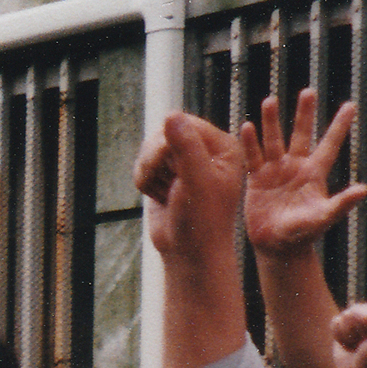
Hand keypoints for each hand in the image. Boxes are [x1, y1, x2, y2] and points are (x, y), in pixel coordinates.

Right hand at [135, 109, 244, 262]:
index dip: (169, 145)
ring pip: (149, 150)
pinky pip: (143, 165)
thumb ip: (186, 146)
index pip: (184, 124)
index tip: (175, 170)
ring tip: (166, 193)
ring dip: (149, 173)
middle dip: (156, 161)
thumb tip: (171, 115)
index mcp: (223, 147)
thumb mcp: (197, 181)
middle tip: (168, 184)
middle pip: (163, 135)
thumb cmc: (202, 220)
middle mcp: (205, 151)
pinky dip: (144, 182)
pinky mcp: (168, 175)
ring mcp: (185, 163)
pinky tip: (160, 197)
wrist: (189, 252)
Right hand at [242, 89, 366, 258]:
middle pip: (301, 134)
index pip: (329, 144)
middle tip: (308, 91)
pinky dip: (249, 143)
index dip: (339, 125)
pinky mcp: (256, 180)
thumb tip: (363, 189)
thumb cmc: (303, 234)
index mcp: (315, 174)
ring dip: (271, 121)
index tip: (350, 104)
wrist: (275, 245)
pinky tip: (246, 126)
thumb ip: (342, 203)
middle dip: (304, 114)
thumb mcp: (324, 218)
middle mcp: (295, 167)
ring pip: (273, 141)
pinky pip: (252, 157)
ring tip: (270, 100)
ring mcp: (275, 172)